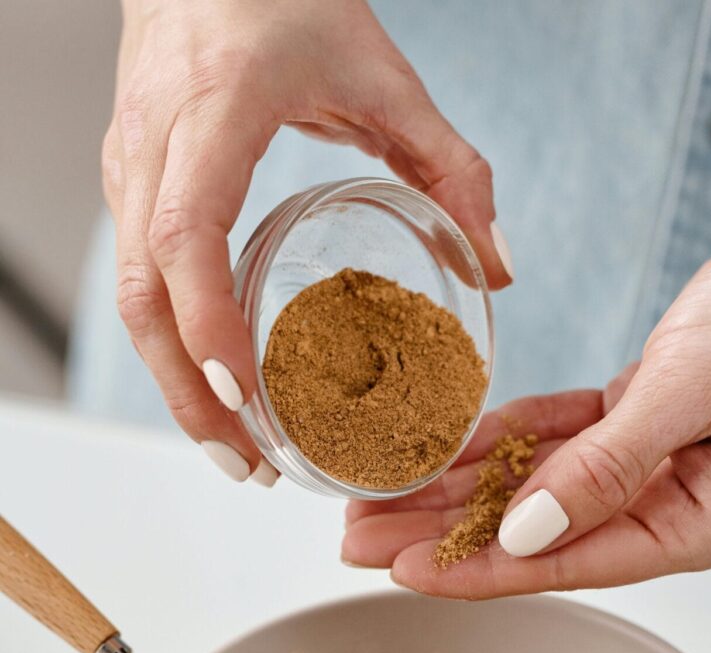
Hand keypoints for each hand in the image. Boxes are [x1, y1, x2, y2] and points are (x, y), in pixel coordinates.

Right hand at [102, 0, 511, 481]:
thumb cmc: (285, 0)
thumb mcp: (387, 76)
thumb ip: (454, 169)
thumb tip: (498, 266)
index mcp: (214, 112)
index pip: (185, 234)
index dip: (205, 322)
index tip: (241, 395)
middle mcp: (153, 147)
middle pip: (142, 294)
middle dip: (188, 394)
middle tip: (248, 464)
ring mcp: (129, 167)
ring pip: (128, 299)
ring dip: (174, 385)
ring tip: (236, 449)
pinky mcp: (129, 184)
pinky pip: (137, 281)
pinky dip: (173, 347)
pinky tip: (217, 387)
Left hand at [342, 203, 710, 596]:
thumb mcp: (692, 388)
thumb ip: (605, 468)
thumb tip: (524, 533)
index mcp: (704, 526)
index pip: (569, 562)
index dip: (480, 568)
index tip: (403, 571)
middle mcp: (678, 508)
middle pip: (542, 533)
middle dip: (449, 533)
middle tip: (362, 538)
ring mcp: (661, 465)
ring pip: (541, 486)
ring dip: (464, 486)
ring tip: (383, 495)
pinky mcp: (646, 419)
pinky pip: (563, 437)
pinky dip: (509, 438)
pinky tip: (449, 444)